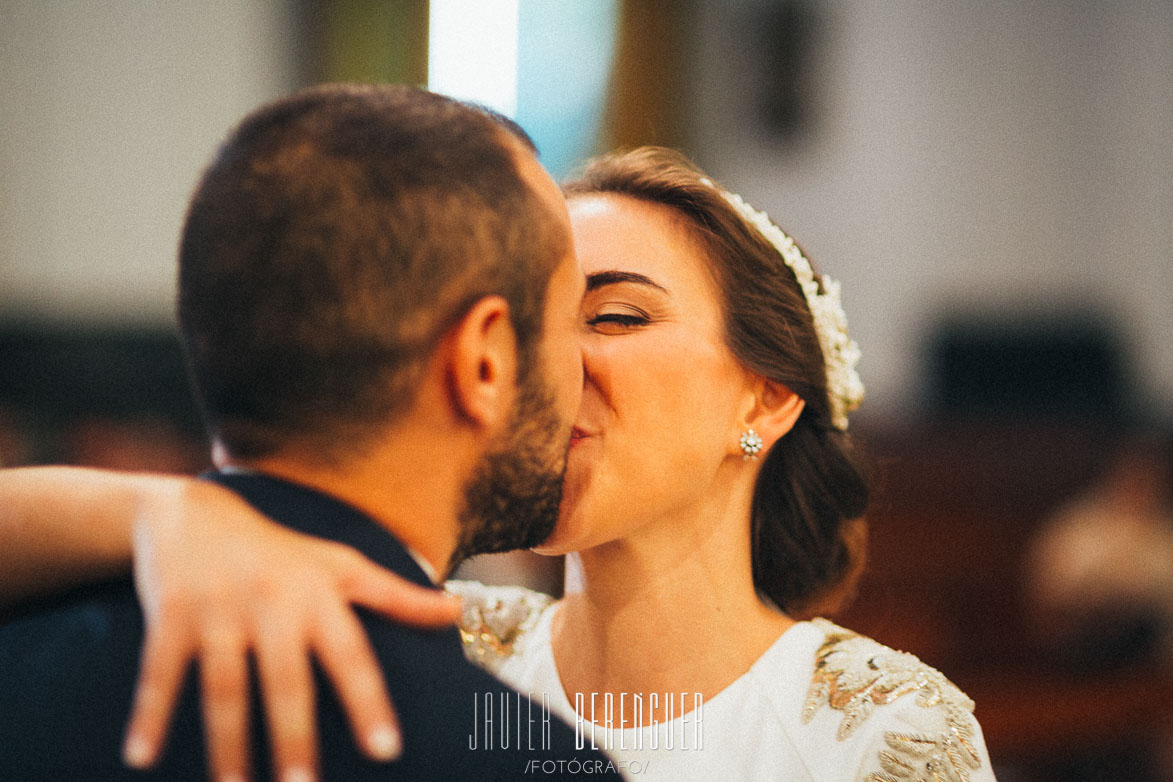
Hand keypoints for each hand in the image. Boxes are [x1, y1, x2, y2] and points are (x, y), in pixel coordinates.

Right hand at [120, 479, 459, 781]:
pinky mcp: (170, 615)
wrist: (190, 512)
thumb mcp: (341, 565)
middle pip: (287, 681)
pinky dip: (150, 715)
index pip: (351, 657)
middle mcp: (272, 604)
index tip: (386, 750)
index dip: (369, 702)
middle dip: (293, 737)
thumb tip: (458, 611)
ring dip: (227, 744)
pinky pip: (159, 673)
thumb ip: (398, 596)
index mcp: (319, 598)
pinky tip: (141, 758)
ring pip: (225, 687)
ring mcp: (219, 610)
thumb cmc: (280, 551)